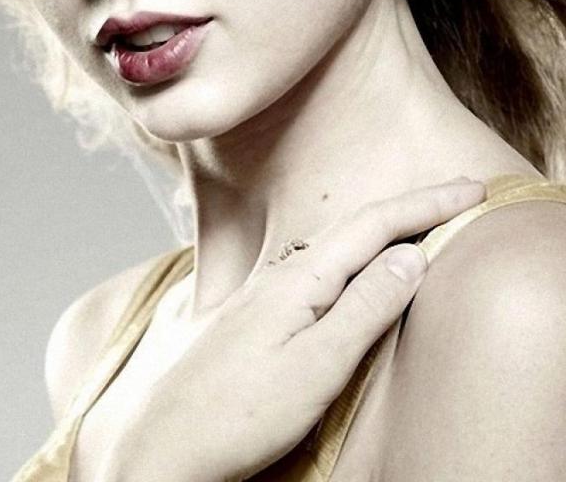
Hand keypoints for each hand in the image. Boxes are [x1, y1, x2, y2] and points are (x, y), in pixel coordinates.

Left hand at [102, 178, 485, 481]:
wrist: (163, 445)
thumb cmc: (236, 414)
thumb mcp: (315, 367)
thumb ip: (364, 309)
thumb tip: (410, 255)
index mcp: (301, 278)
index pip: (376, 225)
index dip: (427, 203)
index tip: (471, 189)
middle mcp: (283, 274)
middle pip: (359, 227)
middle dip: (412, 209)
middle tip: (460, 196)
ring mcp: (268, 293)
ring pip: (339, 247)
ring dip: (386, 230)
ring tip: (421, 223)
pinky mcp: (261, 316)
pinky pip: (321, 268)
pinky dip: (357, 257)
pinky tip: (358, 268)